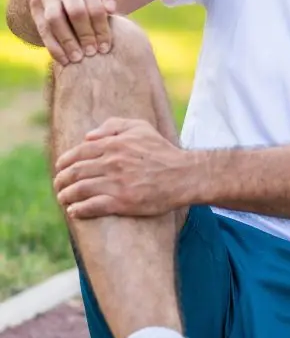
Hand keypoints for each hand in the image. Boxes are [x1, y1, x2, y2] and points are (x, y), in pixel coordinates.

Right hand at [30, 0, 126, 65]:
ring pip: (55, 20)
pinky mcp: (36, 5)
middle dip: (84, 35)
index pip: (95, 8)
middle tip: (92, 53)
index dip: (101, 29)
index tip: (105, 48)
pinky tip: (63, 60)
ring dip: (66, 42)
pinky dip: (53, 46)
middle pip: (75, 12)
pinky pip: (42, 28)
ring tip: (77, 59)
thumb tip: (110, 8)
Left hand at [53, 118, 185, 218]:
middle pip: (76, 171)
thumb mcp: (141, 127)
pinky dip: (79, 209)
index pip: (79, 152)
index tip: (60, 168)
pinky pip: (93, 206)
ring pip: (80, 189)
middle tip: (58, 186)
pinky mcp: (122, 202)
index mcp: (114, 144)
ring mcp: (116, 183)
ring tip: (63, 199)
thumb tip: (88, 136)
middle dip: (61, 180)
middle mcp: (112, 162)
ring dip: (66, 195)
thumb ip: (113, 125)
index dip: (65, 161)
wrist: (183, 175)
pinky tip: (74, 211)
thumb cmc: (162, 151)